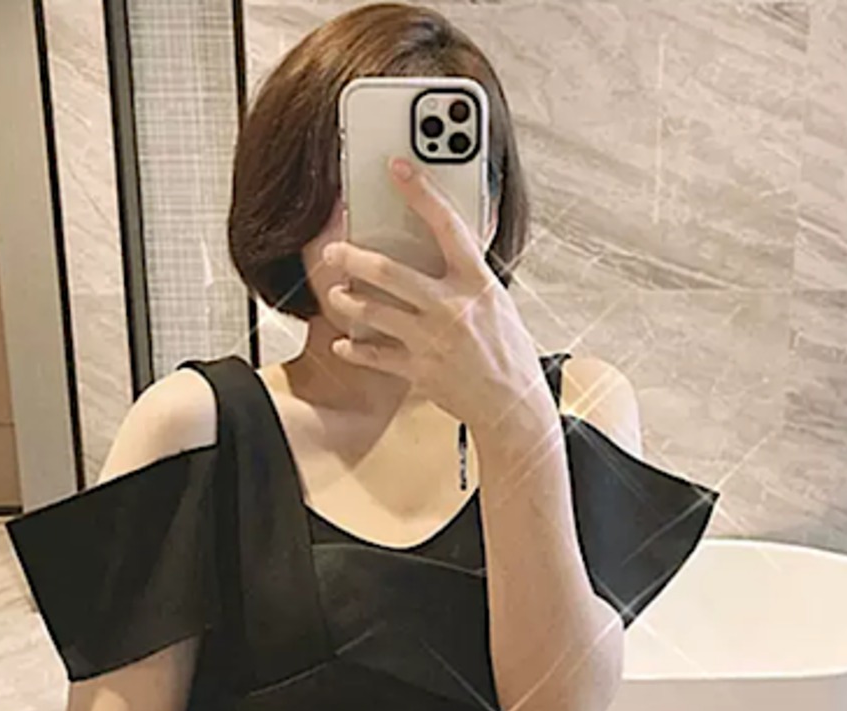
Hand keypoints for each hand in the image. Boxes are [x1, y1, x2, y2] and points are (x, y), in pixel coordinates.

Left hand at [321, 156, 553, 445]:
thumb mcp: (498, 302)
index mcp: (477, 283)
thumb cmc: (508, 352)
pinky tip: (344, 342)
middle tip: (334, 251)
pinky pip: (376, 356)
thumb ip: (470, 272)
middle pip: (391, 272)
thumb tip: (456, 235)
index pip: (447, 226)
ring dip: (348, 301)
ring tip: (337, 294)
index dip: (421, 192)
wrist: (513, 407)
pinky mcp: (420, 371)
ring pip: (375, 312)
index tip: (397, 168)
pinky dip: (355, 349)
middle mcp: (453, 308)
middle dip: (355, 257)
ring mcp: (433, 341)